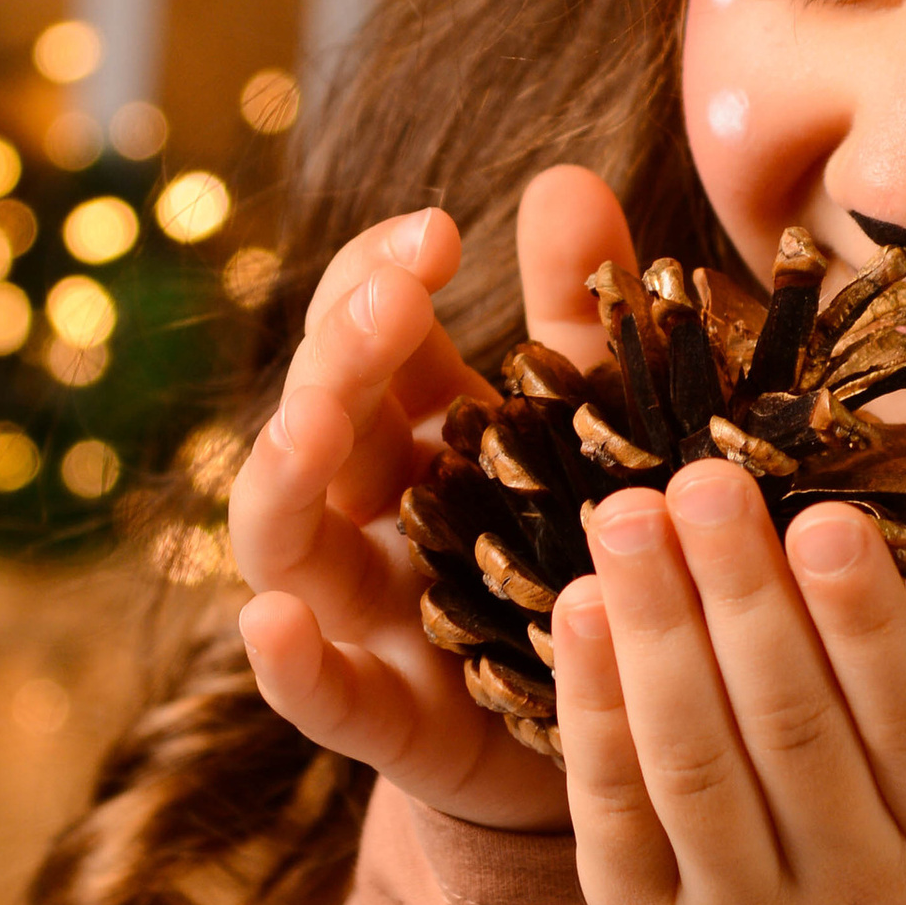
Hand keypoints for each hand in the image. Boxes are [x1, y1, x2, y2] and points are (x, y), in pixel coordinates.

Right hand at [231, 165, 638, 827]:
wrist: (632, 726)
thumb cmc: (599, 553)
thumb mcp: (599, 425)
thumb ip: (577, 316)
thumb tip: (563, 178)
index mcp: (419, 432)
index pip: (358, 333)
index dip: (375, 277)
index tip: (435, 232)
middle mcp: (372, 516)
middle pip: (313, 422)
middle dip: (336, 358)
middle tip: (388, 303)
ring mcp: (371, 620)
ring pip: (284, 544)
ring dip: (283, 476)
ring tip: (312, 425)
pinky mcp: (396, 722)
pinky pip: (324, 698)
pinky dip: (289, 667)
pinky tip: (273, 626)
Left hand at [550, 459, 905, 904]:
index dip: (866, 623)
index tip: (823, 516)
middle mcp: (852, 889)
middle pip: (792, 729)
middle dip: (743, 596)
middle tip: (704, 478)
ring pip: (695, 763)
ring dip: (655, 633)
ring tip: (628, 517)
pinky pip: (612, 812)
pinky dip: (592, 708)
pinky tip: (580, 608)